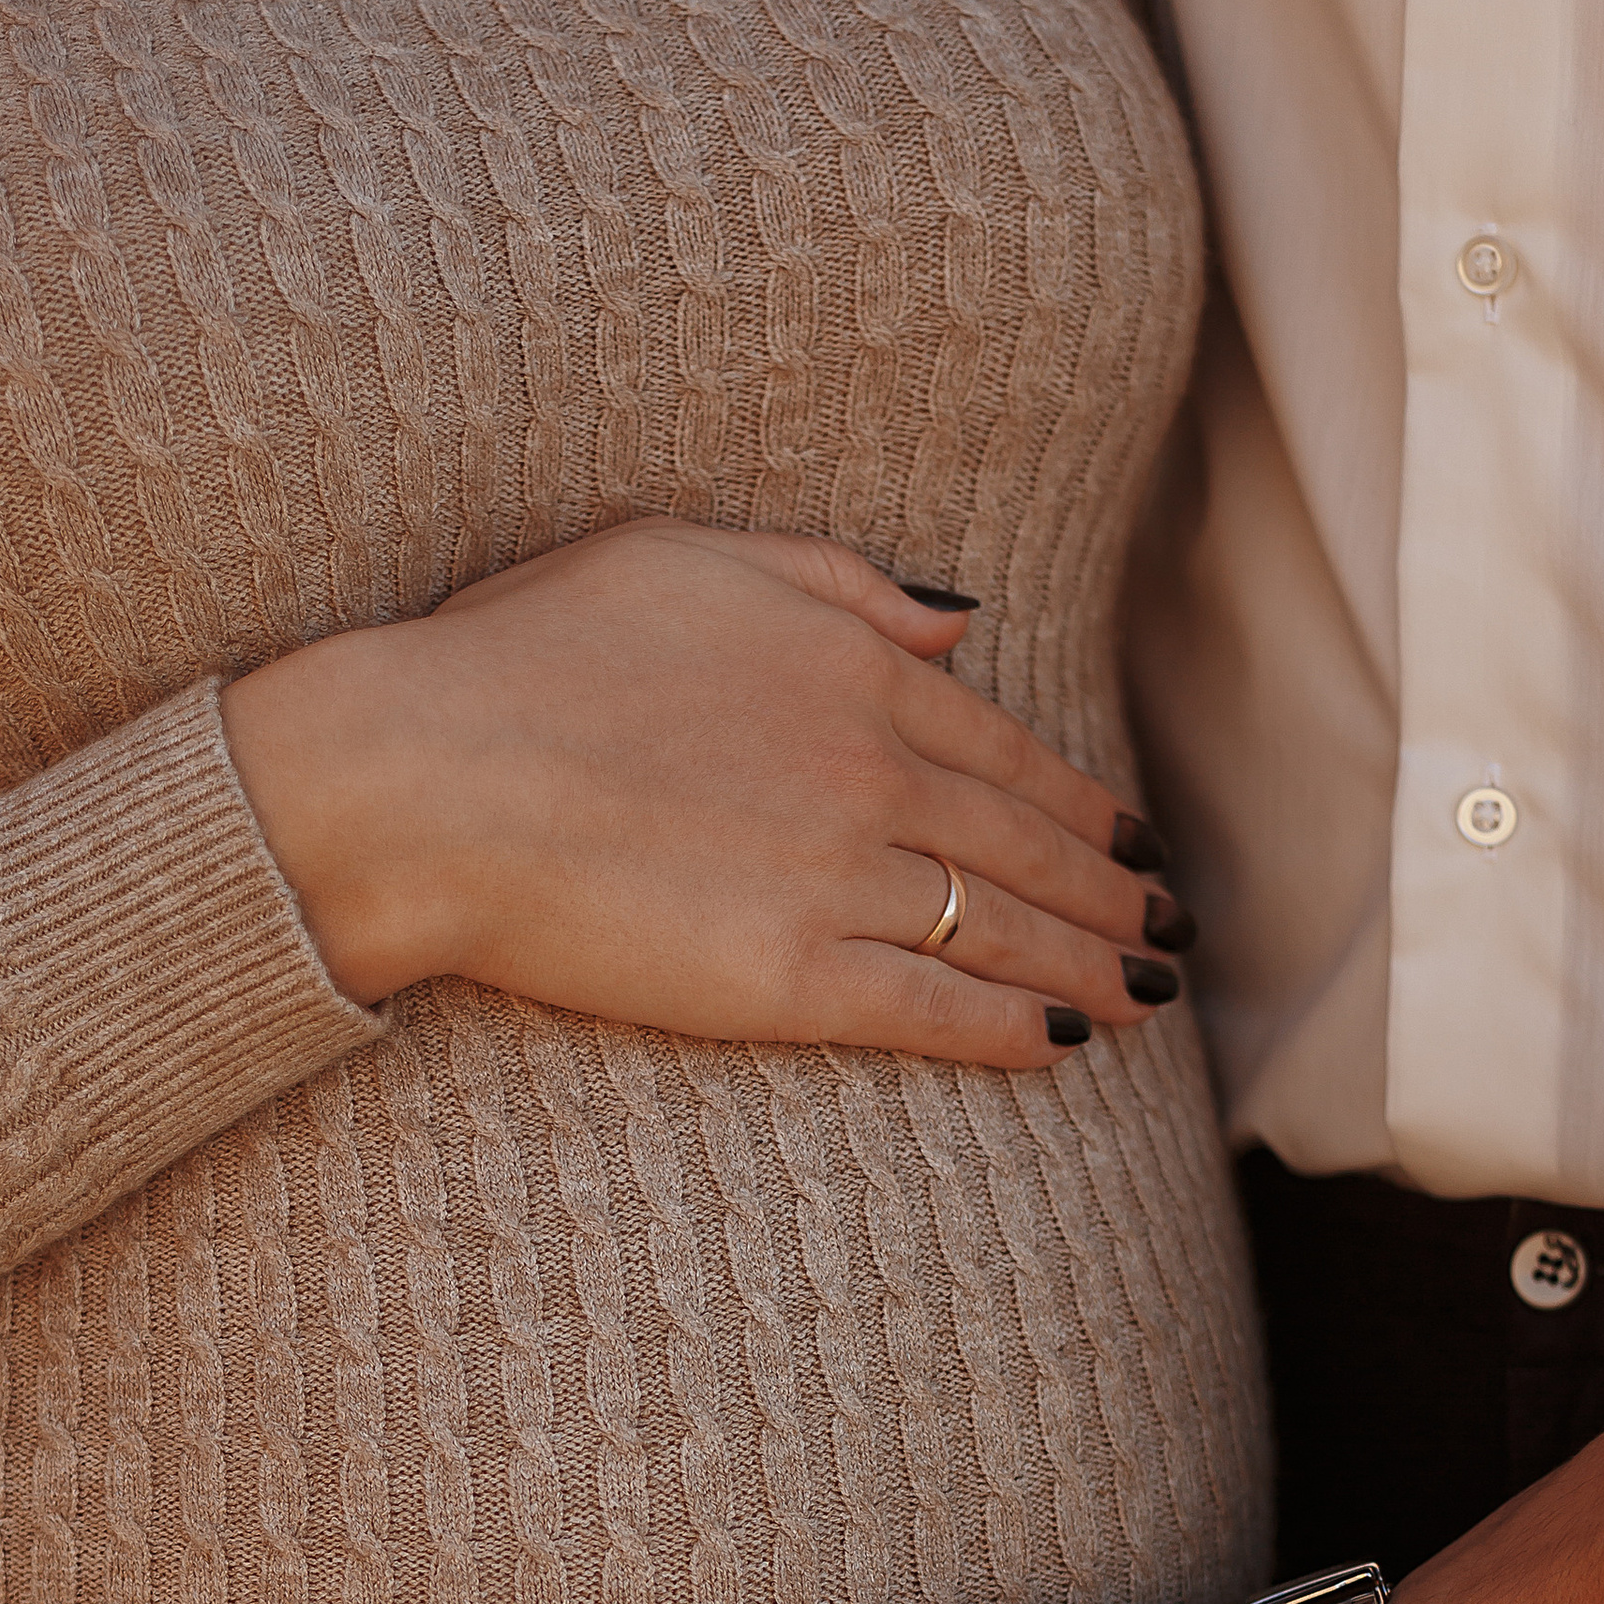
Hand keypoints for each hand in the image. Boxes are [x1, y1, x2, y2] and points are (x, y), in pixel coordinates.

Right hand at [217, 520, 1188, 1071]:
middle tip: (1172, 930)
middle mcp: (873, 772)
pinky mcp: (793, 978)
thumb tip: (955, 620)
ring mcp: (840, 878)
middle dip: (1117, 895)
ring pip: (1005, 930)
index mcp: (854, 669)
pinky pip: (935, 1009)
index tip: (1132, 840)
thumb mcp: (687, 557)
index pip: (1006, 750)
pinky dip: (1009, 1028)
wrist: (431, 775)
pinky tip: (1061, 1046)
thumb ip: (836, 584)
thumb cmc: (524, 656)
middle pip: (1030, 847)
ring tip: (1147, 999)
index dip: (1084, 805)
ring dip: (1094, 967)